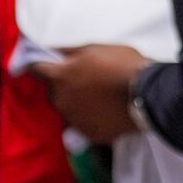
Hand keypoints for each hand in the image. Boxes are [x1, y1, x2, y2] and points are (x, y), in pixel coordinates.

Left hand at [32, 44, 150, 144]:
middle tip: (82, 79)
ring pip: (67, 109)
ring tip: (96, 96)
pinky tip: (103, 111)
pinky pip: (82, 125)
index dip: (38, 64)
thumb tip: (53, 50)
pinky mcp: (89, 134)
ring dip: (75, 102)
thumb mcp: (94, 48)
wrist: (146, 94)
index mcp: (60, 77)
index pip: (36, 69)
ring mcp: (74, 121)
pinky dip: (89, 118)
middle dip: (62, 85)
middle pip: (53, 91)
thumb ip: (69, 52)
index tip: (41, 63)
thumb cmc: (120, 64)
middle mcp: (61, 101)